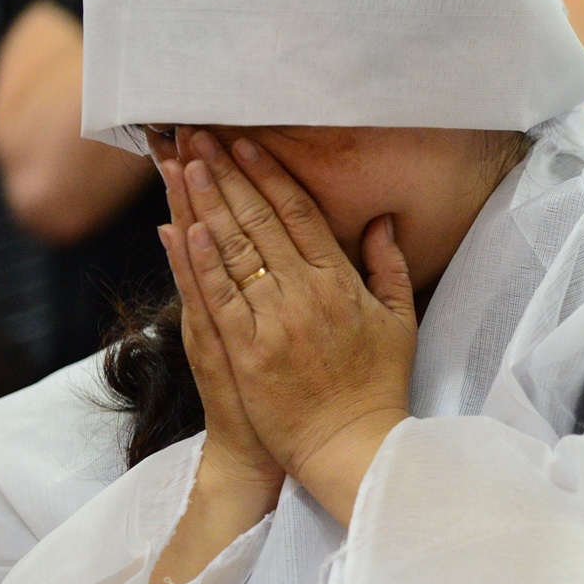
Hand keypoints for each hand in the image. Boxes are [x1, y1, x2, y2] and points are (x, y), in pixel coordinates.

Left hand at [173, 129, 416, 524]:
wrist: (350, 446)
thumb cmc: (377, 385)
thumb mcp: (399, 321)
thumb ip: (388, 266)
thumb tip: (379, 220)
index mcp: (340, 283)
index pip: (299, 215)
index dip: (269, 176)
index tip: (245, 144)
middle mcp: (304, 295)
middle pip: (259, 222)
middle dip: (227, 175)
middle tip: (200, 137)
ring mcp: (272, 322)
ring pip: (232, 251)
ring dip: (205, 204)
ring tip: (184, 164)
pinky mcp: (245, 352)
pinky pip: (218, 298)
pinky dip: (199, 261)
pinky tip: (183, 226)